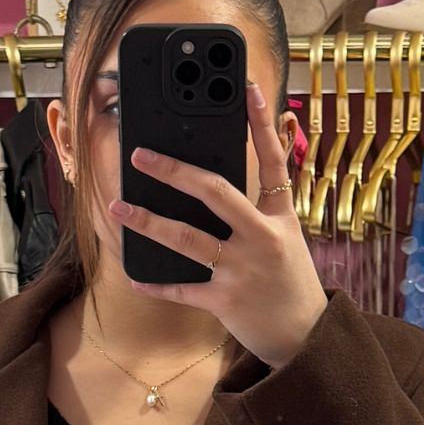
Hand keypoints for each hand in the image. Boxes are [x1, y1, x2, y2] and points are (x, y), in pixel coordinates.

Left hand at [108, 81, 327, 370]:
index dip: (261, 123)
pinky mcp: (226, 301)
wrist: (304, 335)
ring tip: (119, 207)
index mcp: (280, 217)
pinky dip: (156, 283)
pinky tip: (134, 275)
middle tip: (142, 155)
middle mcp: (261, 238)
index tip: (246, 88)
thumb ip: (259, 213)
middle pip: (214, 193)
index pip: (272, 161)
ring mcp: (242, 270)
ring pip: (187, 239)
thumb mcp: (287, 239)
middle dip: (174, 171)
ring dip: (147, 221)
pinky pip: (182, 289)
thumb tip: (212, 187)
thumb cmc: (290, 283)